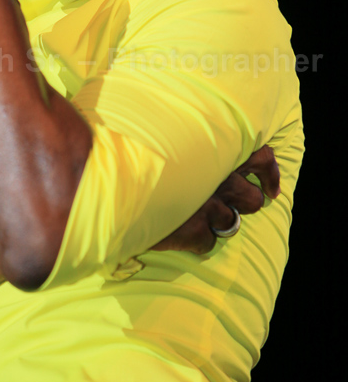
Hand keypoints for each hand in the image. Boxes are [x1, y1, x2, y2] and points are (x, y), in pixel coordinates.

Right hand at [150, 145, 280, 253]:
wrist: (109, 183)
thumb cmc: (137, 155)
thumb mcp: (169, 138)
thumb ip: (192, 143)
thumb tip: (210, 148)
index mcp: (216, 151)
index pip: (262, 156)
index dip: (270, 173)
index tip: (270, 188)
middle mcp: (217, 178)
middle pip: (253, 198)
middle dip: (244, 203)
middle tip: (227, 203)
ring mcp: (207, 207)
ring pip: (234, 223)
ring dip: (221, 222)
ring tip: (201, 218)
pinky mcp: (193, 231)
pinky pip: (207, 243)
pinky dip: (196, 241)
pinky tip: (180, 234)